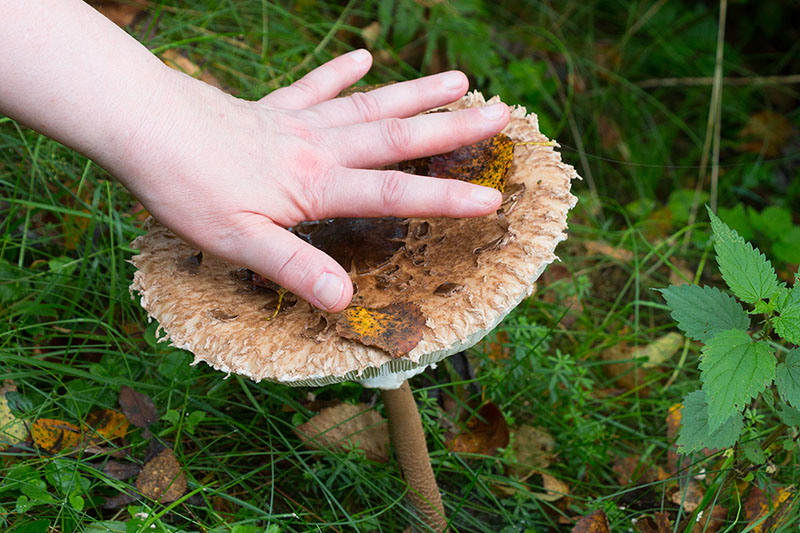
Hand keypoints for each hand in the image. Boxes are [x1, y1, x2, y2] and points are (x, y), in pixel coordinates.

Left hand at [116, 49, 509, 311]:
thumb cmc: (186, 187)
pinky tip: (363, 56)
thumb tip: (345, 301)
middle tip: (501, 112)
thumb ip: (294, 267)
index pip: (393, 195)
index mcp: (316, 184)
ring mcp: (296, 123)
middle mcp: (318, 147)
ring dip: (416, 93)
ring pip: (370, 105)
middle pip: (397, 136)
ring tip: (459, 79)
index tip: (493, 200)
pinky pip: (314, 88)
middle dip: (452, 128)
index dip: (445, 200)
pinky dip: (340, 72)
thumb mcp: (238, 242)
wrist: (142, 125)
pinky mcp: (271, 109)